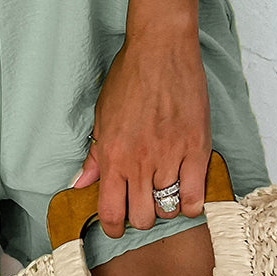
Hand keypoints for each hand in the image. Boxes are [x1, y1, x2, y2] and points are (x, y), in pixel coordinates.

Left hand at [72, 25, 210, 235]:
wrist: (160, 49)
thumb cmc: (129, 76)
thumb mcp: (102, 115)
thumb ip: (95, 155)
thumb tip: (80, 184)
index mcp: (114, 155)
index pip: (111, 213)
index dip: (113, 227)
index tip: (117, 224)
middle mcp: (141, 161)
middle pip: (142, 218)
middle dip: (140, 216)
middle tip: (141, 201)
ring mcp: (170, 156)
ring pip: (168, 209)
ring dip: (164, 205)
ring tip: (162, 189)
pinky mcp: (196, 148)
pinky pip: (195, 196)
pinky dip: (190, 202)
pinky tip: (184, 192)